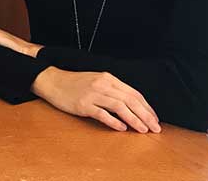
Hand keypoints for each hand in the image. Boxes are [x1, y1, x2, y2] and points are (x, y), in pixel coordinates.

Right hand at [32, 67, 160, 133]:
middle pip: (130, 100)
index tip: (154, 118)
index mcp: (108, 78)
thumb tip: (131, 106)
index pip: (133, 93)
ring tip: (143, 130)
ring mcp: (92, 94)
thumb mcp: (96, 81)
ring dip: (134, 120)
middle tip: (155, 128)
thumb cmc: (74, 83)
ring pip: (120, 107)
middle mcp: (102, 84)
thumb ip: (112, 90)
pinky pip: (102, 114)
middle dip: (145, 115)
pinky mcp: (83, 104)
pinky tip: (122, 128)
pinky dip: (114, 122)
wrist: (52, 81)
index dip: (146, 107)